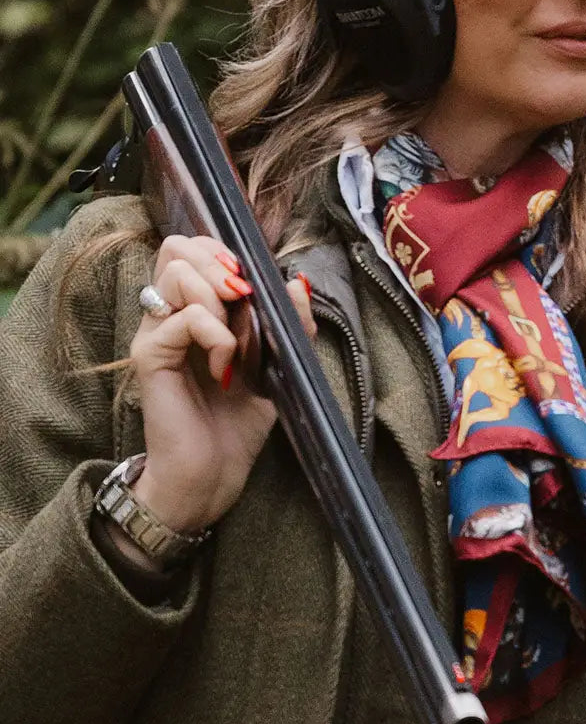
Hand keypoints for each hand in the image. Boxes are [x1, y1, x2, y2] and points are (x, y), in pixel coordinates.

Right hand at [127, 235, 315, 532]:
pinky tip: (225, 368)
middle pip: (176, 249)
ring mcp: (156, 334)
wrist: (214, 474)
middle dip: (220, 264)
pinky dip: (216, 336)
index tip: (251, 281)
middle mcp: (168, 316)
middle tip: (244, 299)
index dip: (222, 251)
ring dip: (219, 300)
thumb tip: (296, 280)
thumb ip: (289, 324)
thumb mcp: (277, 366)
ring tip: (235, 342)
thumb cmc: (239, 423)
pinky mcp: (150, 357)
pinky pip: (183, 318)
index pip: (191, 248)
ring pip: (176, 274)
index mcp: (193, 311)